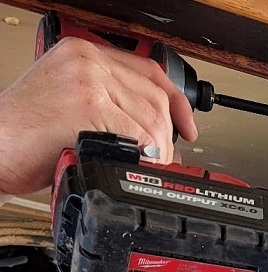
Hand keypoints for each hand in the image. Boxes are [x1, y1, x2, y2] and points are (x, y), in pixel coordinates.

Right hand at [0, 36, 197, 195]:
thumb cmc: (25, 135)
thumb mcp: (68, 104)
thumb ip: (107, 103)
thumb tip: (153, 130)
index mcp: (83, 53)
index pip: (150, 72)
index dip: (176, 102)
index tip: (187, 127)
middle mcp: (87, 61)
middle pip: (155, 98)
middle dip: (168, 135)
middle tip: (166, 157)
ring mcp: (87, 82)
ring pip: (151, 118)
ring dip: (158, 150)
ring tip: (147, 166)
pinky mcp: (87, 106)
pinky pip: (136, 134)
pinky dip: (145, 155)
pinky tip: (138, 165)